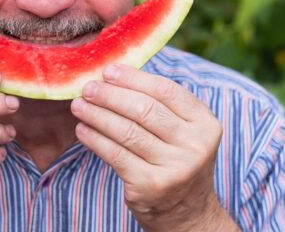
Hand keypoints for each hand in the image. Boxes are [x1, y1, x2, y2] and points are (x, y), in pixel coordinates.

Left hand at [70, 64, 236, 231]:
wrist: (187, 213)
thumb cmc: (177, 161)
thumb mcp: (184, 133)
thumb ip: (161, 106)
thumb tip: (115, 75)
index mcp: (205, 124)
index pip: (166, 91)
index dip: (134, 78)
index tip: (108, 71)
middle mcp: (195, 146)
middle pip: (145, 110)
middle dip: (111, 95)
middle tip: (87, 88)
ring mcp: (175, 168)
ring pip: (127, 131)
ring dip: (97, 115)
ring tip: (78, 106)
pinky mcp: (151, 185)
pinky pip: (116, 154)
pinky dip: (95, 139)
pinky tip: (82, 130)